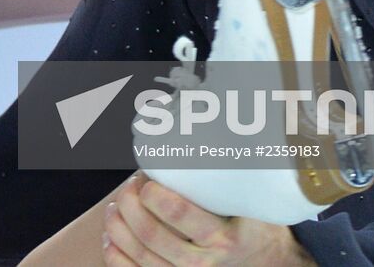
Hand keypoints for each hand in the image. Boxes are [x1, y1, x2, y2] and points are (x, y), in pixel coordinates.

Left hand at [102, 175, 316, 266]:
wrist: (263, 259)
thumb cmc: (249, 221)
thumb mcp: (249, 200)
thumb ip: (231, 173)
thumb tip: (206, 120)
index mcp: (224, 239)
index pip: (179, 214)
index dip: (154, 193)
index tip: (147, 178)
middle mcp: (205, 264)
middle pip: (150, 234)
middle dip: (130, 203)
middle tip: (131, 185)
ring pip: (138, 254)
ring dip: (117, 225)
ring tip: (116, 205)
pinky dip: (115, 255)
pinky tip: (110, 237)